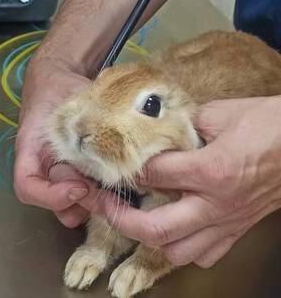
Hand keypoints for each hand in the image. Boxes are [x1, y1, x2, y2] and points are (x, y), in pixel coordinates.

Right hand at [14, 59, 105, 227]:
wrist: (58, 82)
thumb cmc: (60, 89)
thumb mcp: (72, 99)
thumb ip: (89, 122)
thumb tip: (118, 147)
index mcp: (31, 150)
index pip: (27, 187)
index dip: (51, 196)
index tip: (80, 187)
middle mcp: (43, 167)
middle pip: (53, 203)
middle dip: (83, 204)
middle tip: (110, 198)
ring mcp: (59, 172)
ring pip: (68, 205)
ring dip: (92, 207)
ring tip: (116, 198)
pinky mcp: (76, 172)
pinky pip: (82, 195)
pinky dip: (98, 198)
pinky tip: (119, 190)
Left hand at [104, 96, 280, 267]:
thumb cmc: (270, 124)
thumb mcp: (223, 113)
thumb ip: (186, 125)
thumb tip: (161, 132)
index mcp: (211, 169)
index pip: (153, 175)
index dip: (128, 170)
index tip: (112, 166)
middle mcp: (215, 204)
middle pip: (155, 228)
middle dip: (120, 219)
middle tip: (103, 205)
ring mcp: (226, 222)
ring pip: (177, 251)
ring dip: (151, 238)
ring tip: (138, 219)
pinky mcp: (237, 230)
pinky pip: (204, 255)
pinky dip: (183, 248)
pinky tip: (176, 230)